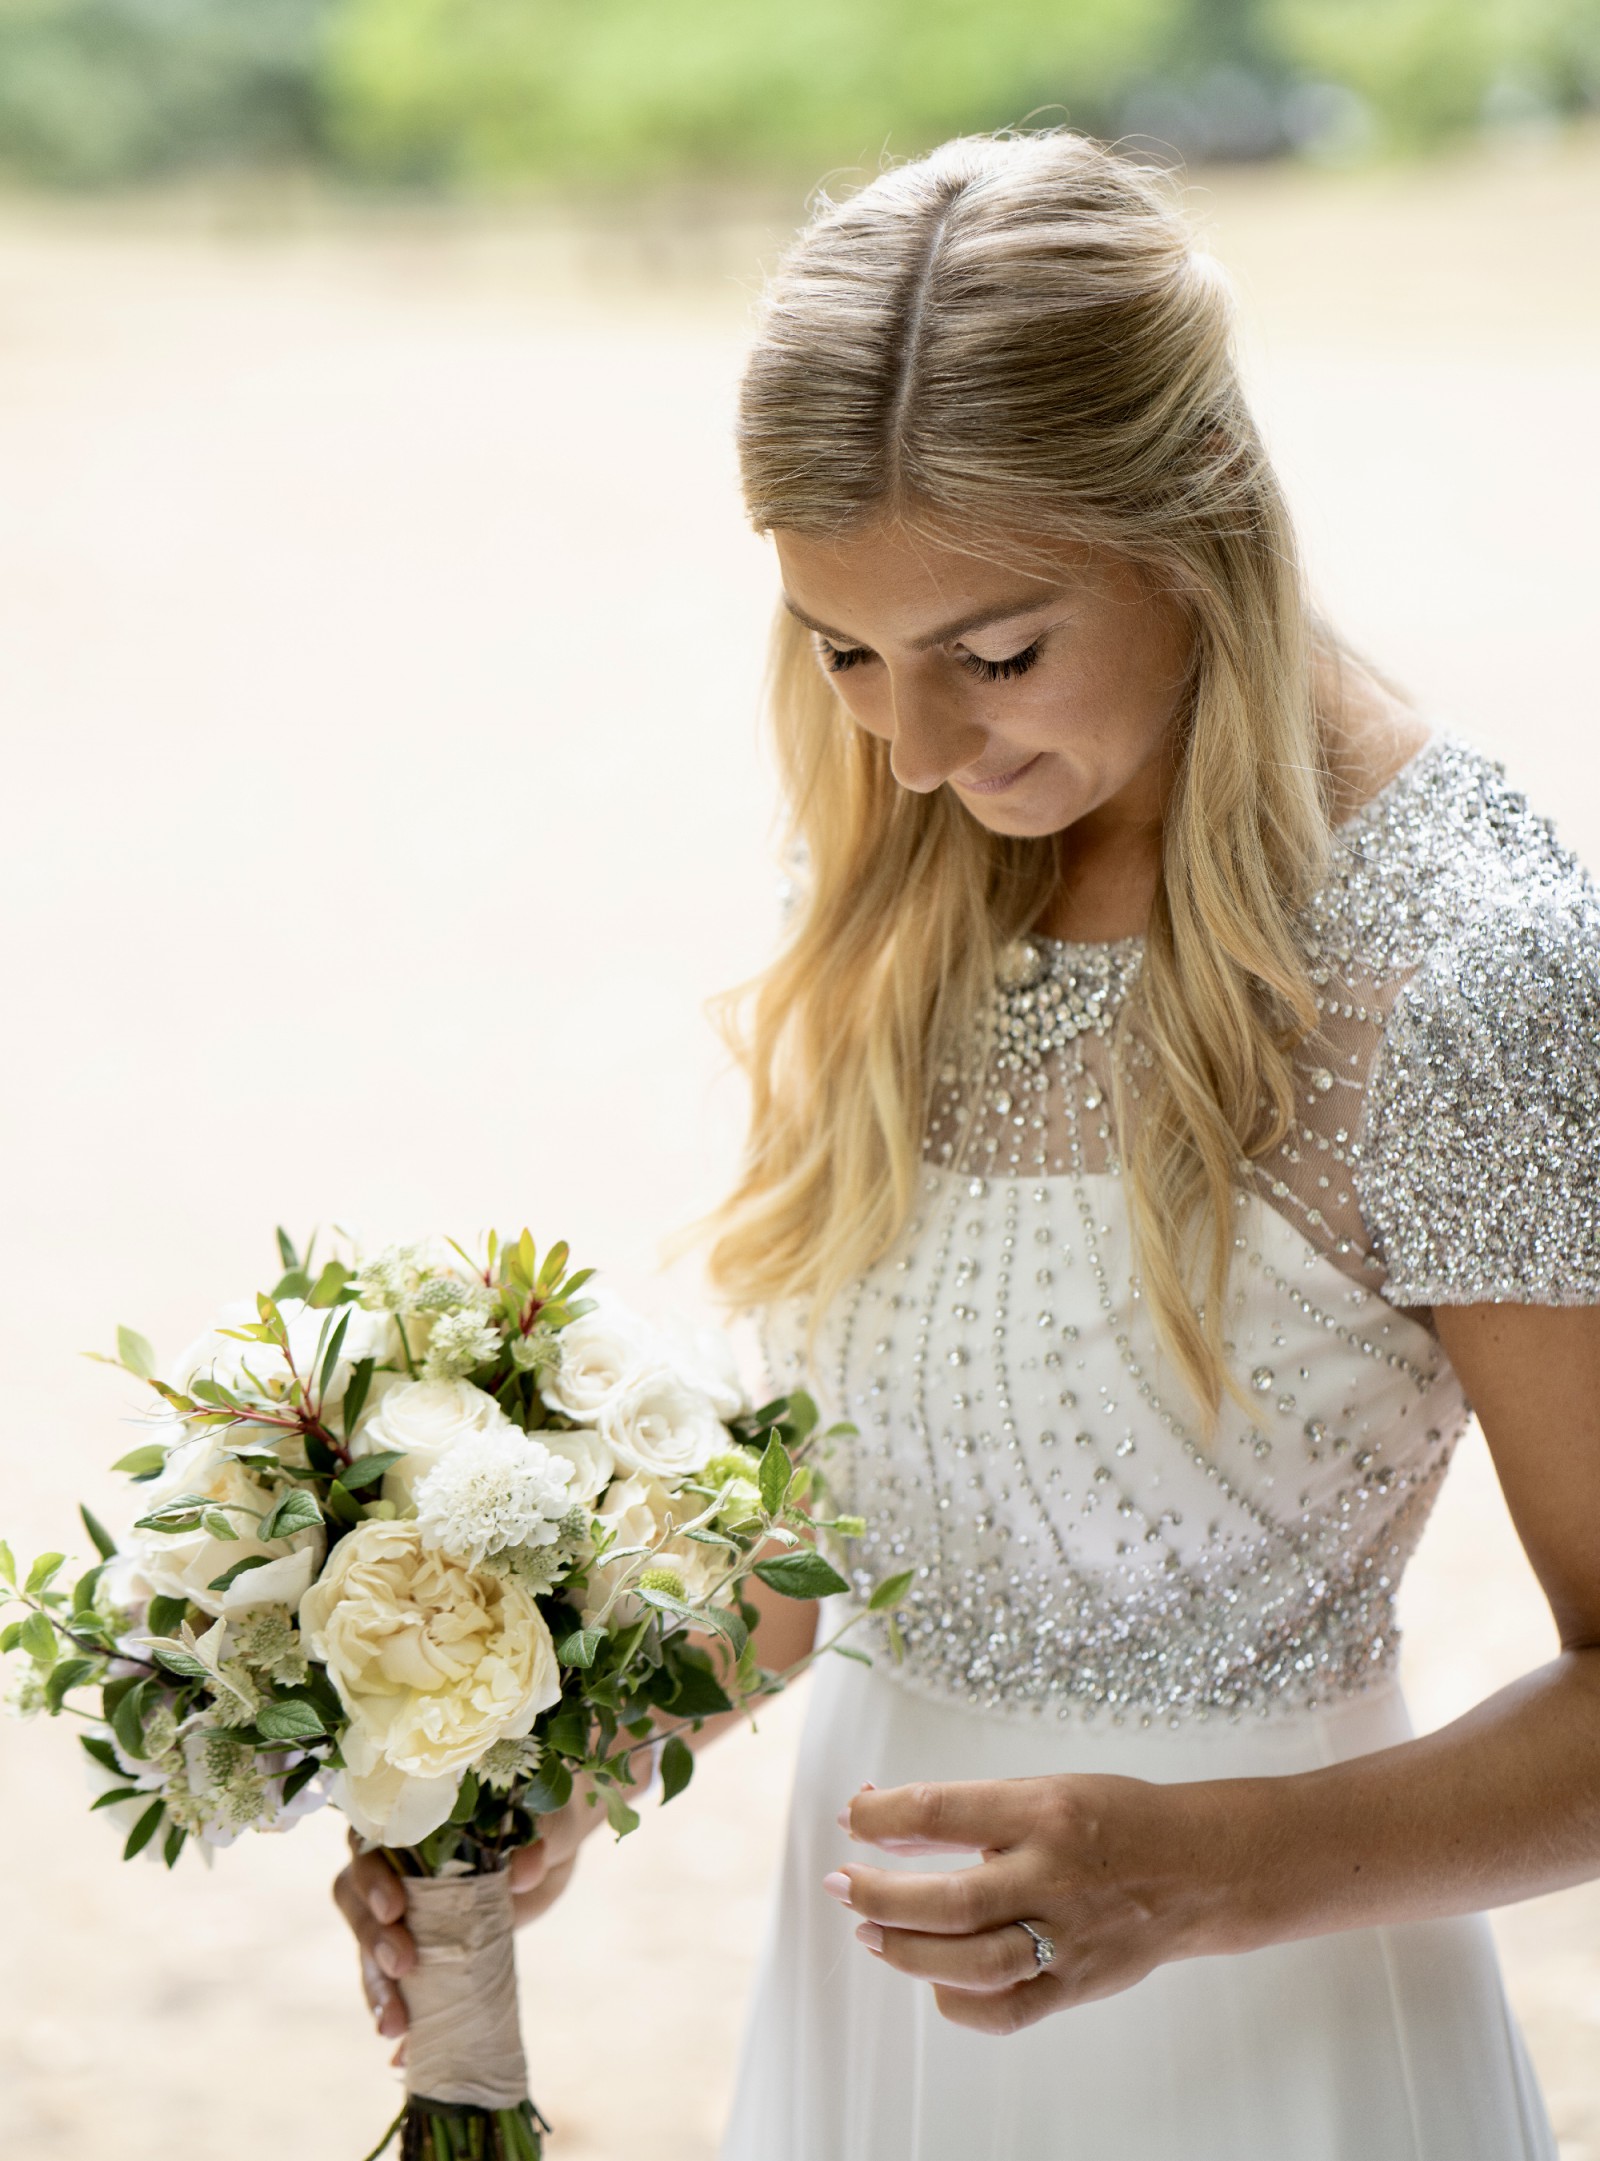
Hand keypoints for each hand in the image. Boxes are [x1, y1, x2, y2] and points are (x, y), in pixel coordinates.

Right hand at [332, 1780, 607, 2047]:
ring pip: (368, 1945)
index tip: (395, 1908)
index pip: (371, 1840)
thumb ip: (535, 1836)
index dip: (374, 1875)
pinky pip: (394, 1980)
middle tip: (402, 1967)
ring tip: (396, 2026)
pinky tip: (404, 2050)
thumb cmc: (540, 1817)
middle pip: (358, 1897)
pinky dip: (397, 2013)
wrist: (549, 1848)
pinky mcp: (418, 1945)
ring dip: (376, 1986)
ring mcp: (401, 1908)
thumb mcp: (545, 1821)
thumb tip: (527, 1867)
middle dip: (373, 1937)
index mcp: (411, 1818)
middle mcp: (393, 1861)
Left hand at [828, 1773, 1228, 2034]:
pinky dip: (959, 2000)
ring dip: (906, 1951)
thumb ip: (963, 1813)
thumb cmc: (1108, 1820)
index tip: (849, 1818)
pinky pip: (1006, 2011)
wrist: (1196, 1870)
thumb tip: (878, 1819)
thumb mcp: (1040, 1792)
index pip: (940, 1811)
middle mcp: (1053, 1876)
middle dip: (879, 1895)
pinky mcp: (1076, 1984)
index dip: (880, 1817)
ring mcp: (1067, 1938)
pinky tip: (934, 1978)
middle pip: (949, 1900)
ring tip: (870, 1934)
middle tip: (842, 1886)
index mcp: (1042, 1812)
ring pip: (972, 1963)